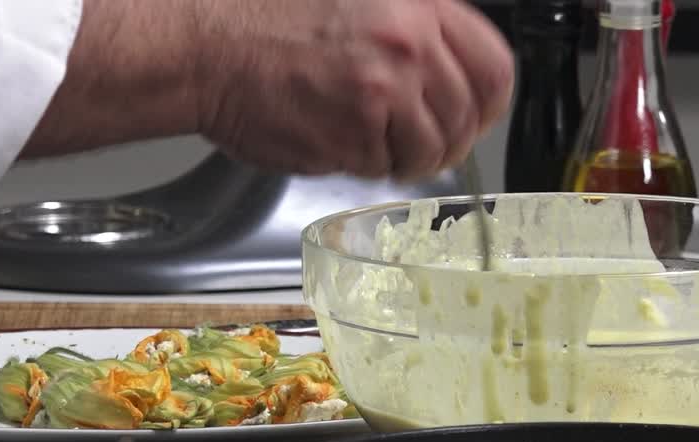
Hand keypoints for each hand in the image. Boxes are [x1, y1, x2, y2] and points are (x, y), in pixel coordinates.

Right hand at [193, 0, 515, 179]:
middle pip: (465, 117)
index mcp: (415, 6)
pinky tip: (337, 138)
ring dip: (406, 156)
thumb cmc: (262, 19)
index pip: (493, 67)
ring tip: (371, 141)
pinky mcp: (353, 137)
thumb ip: (409, 25)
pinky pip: (384, 167)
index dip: (487, 102)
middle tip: (418, 140)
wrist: (204, 47)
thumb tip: (448, 68)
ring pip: (430, 150)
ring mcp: (382, 93)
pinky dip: (365, 164)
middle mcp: (406, 45)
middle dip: (446, 137)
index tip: (474, 115)